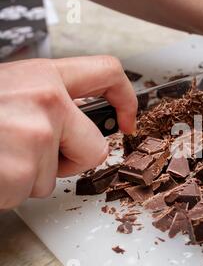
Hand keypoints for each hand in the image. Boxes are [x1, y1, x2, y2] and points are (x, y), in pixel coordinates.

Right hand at [0, 56, 136, 208]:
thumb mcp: (10, 92)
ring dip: (29, 175)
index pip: (107, 72)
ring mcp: (35, 136)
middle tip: (33, 154)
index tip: (127, 120)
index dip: (126, 98)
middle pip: (95, 148)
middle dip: (70, 161)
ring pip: (57, 176)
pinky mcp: (21, 170)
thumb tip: (77, 121)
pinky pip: (29, 193)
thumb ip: (46, 101)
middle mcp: (46, 101)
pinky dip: (8, 191)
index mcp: (43, 76)